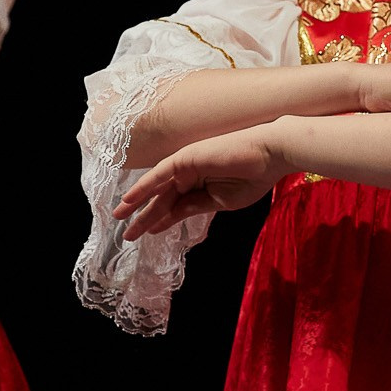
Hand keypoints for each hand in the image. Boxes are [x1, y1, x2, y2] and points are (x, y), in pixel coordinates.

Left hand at [114, 124, 287, 239]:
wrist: (270, 155)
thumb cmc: (254, 177)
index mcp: (201, 184)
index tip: (148, 233)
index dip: (160, 220)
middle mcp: (190, 173)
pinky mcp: (186, 157)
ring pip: (156, 187)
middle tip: (127, 235)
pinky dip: (144, 187)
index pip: (175, 205)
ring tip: (119, 218)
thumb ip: (195, 206)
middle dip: (143, 216)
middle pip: (161, 198)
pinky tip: (129, 199)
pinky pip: (160, 174)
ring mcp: (187, 164)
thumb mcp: (222, 201)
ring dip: (136, 203)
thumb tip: (175, 214)